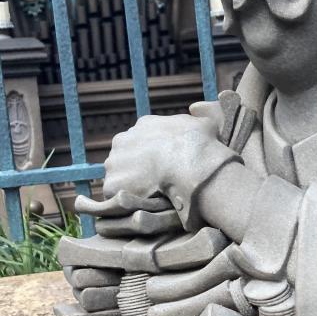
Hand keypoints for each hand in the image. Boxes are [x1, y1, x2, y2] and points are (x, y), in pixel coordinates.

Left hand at [100, 113, 235, 227]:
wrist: (192, 166)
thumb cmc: (201, 145)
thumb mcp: (205, 122)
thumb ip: (197, 117)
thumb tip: (196, 109)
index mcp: (143, 125)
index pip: (141, 141)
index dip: (152, 156)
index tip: (163, 168)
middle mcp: (122, 140)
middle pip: (126, 158)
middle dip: (137, 170)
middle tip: (155, 184)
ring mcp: (114, 163)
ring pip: (120, 178)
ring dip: (131, 187)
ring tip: (151, 198)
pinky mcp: (111, 185)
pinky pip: (117, 198)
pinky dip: (128, 203)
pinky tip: (144, 206)